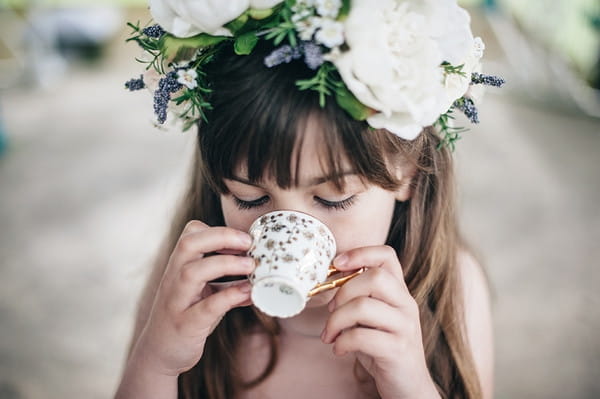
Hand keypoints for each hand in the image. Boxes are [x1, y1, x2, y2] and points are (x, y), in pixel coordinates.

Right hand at [130, 220, 254, 376]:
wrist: (157, 355)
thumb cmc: (184, 319)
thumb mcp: (204, 296)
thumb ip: (227, 285)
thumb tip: (258, 278)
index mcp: (179, 268)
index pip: (190, 234)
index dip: (217, 231)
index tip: (244, 238)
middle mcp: (173, 280)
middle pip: (188, 244)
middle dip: (221, 237)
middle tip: (249, 242)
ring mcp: (177, 303)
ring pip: (192, 272)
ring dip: (226, 264)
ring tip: (251, 265)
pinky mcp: (185, 326)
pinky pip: (206, 307)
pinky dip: (229, 297)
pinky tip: (249, 293)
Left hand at [321, 246, 439, 398]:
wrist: (408, 386)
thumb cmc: (383, 348)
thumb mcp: (371, 318)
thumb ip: (358, 298)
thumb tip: (326, 281)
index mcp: (399, 292)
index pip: (387, 255)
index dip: (360, 252)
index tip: (336, 263)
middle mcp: (406, 304)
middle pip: (374, 277)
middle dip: (343, 291)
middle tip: (331, 310)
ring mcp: (405, 327)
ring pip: (363, 306)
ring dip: (336, 320)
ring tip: (330, 334)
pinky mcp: (398, 350)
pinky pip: (362, 337)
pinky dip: (342, 342)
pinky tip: (338, 349)